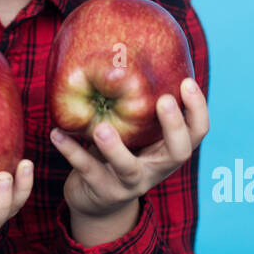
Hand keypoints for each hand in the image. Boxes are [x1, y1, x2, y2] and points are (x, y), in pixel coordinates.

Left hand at [51, 76, 208, 218]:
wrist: (99, 203)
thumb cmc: (120, 154)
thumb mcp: (135, 133)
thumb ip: (138, 107)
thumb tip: (129, 51)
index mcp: (168, 150)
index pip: (197, 133)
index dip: (197, 109)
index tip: (187, 81)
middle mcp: (156, 168)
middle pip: (178, 152)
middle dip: (173, 126)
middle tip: (163, 100)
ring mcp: (132, 184)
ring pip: (129, 168)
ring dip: (115, 148)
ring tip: (101, 128)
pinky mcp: (104, 192)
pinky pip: (88, 170)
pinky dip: (71, 152)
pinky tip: (56, 134)